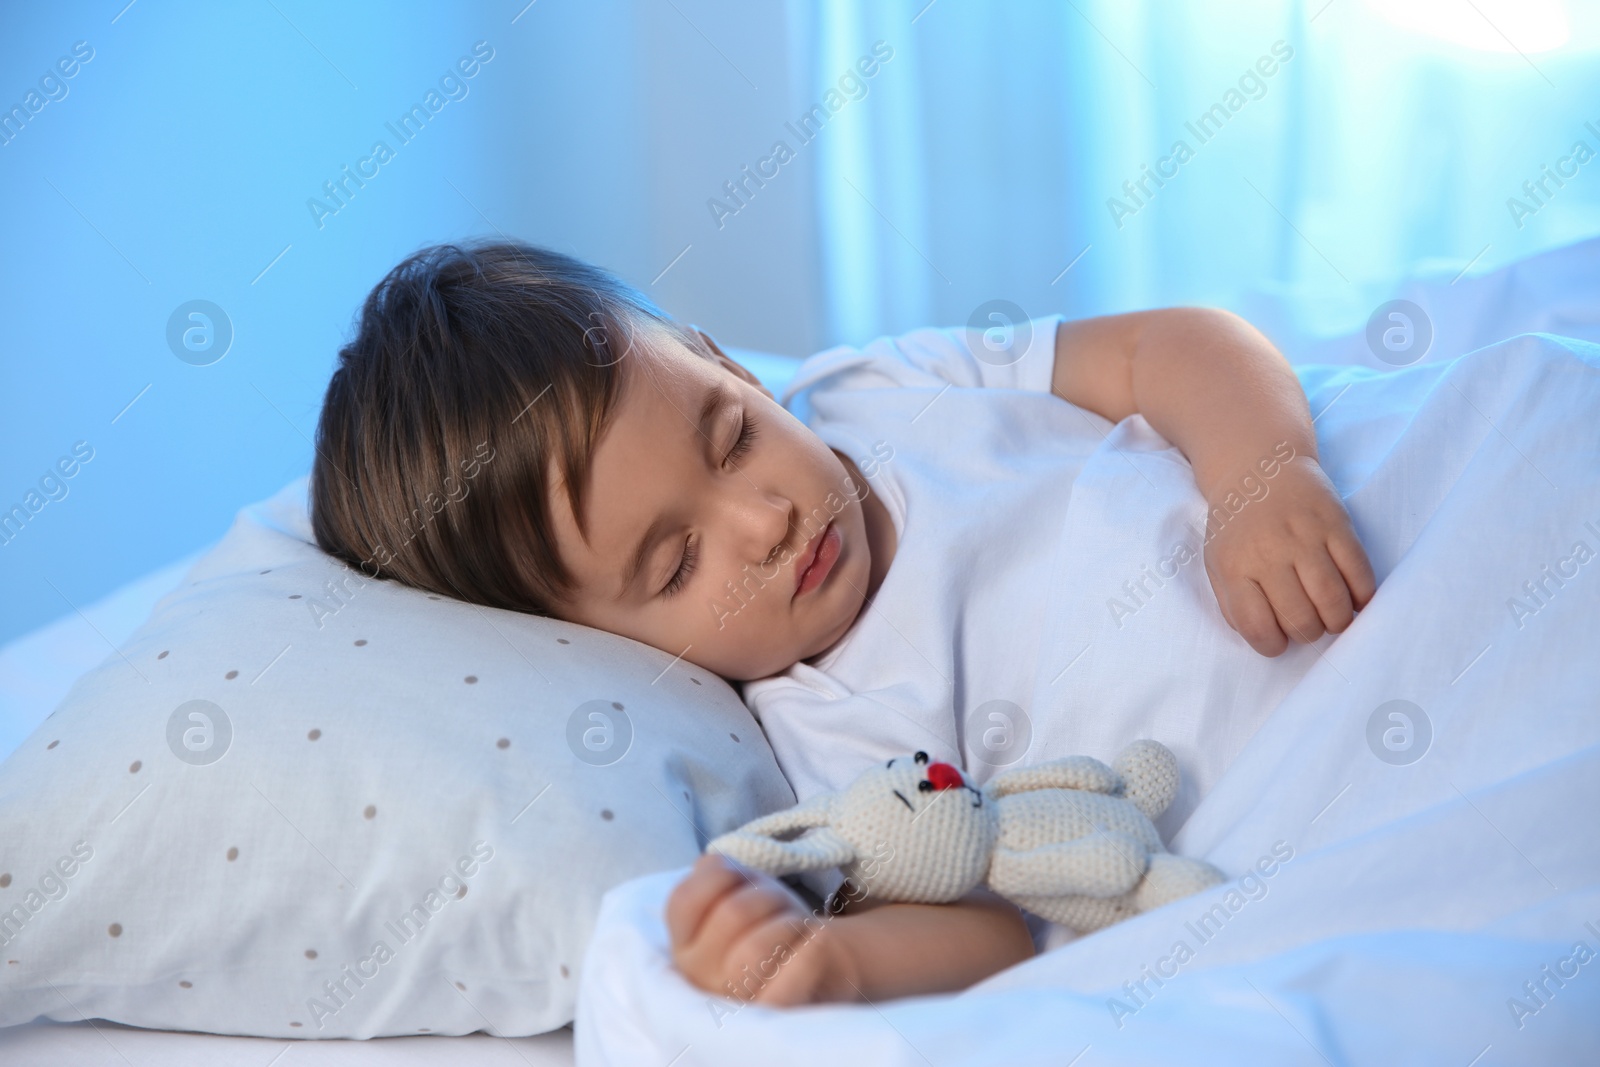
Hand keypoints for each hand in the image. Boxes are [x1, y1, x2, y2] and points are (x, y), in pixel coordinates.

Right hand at [666, 853, 853, 1005]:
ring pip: (755, 950)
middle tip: (782, 904)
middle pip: (731, 915)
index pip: (683, 901)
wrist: (816, 972)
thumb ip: (713, 874)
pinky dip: (806, 956)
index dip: (719, 876)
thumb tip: (709, 866)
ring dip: (789, 922)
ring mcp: (736, 1003)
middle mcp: (701, 978)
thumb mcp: (737, 892)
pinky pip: (786, 988)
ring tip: (799, 925)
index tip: (742, 879)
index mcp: (684, 946)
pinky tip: (816, 940)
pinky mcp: (775, 1017)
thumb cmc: (767, 926)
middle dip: (765, 896)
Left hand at [1202, 455, 1376, 655]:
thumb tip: (1259, 637)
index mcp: (1235, 567)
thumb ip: (1232, 603)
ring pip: (1333, 602)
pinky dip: (1362, 596)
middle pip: (1301, 620)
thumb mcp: (1217, 562)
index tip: (1279, 640)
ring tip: (1332, 617)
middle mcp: (1270, 554)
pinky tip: (1353, 598)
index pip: (1258, 628)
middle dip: (1308, 634)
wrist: (1258, 467)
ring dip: (1337, 621)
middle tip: (1309, 625)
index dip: (1272, 646)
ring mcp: (1306, 538)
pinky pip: (1359, 573)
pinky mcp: (1337, 524)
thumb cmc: (1237, 524)